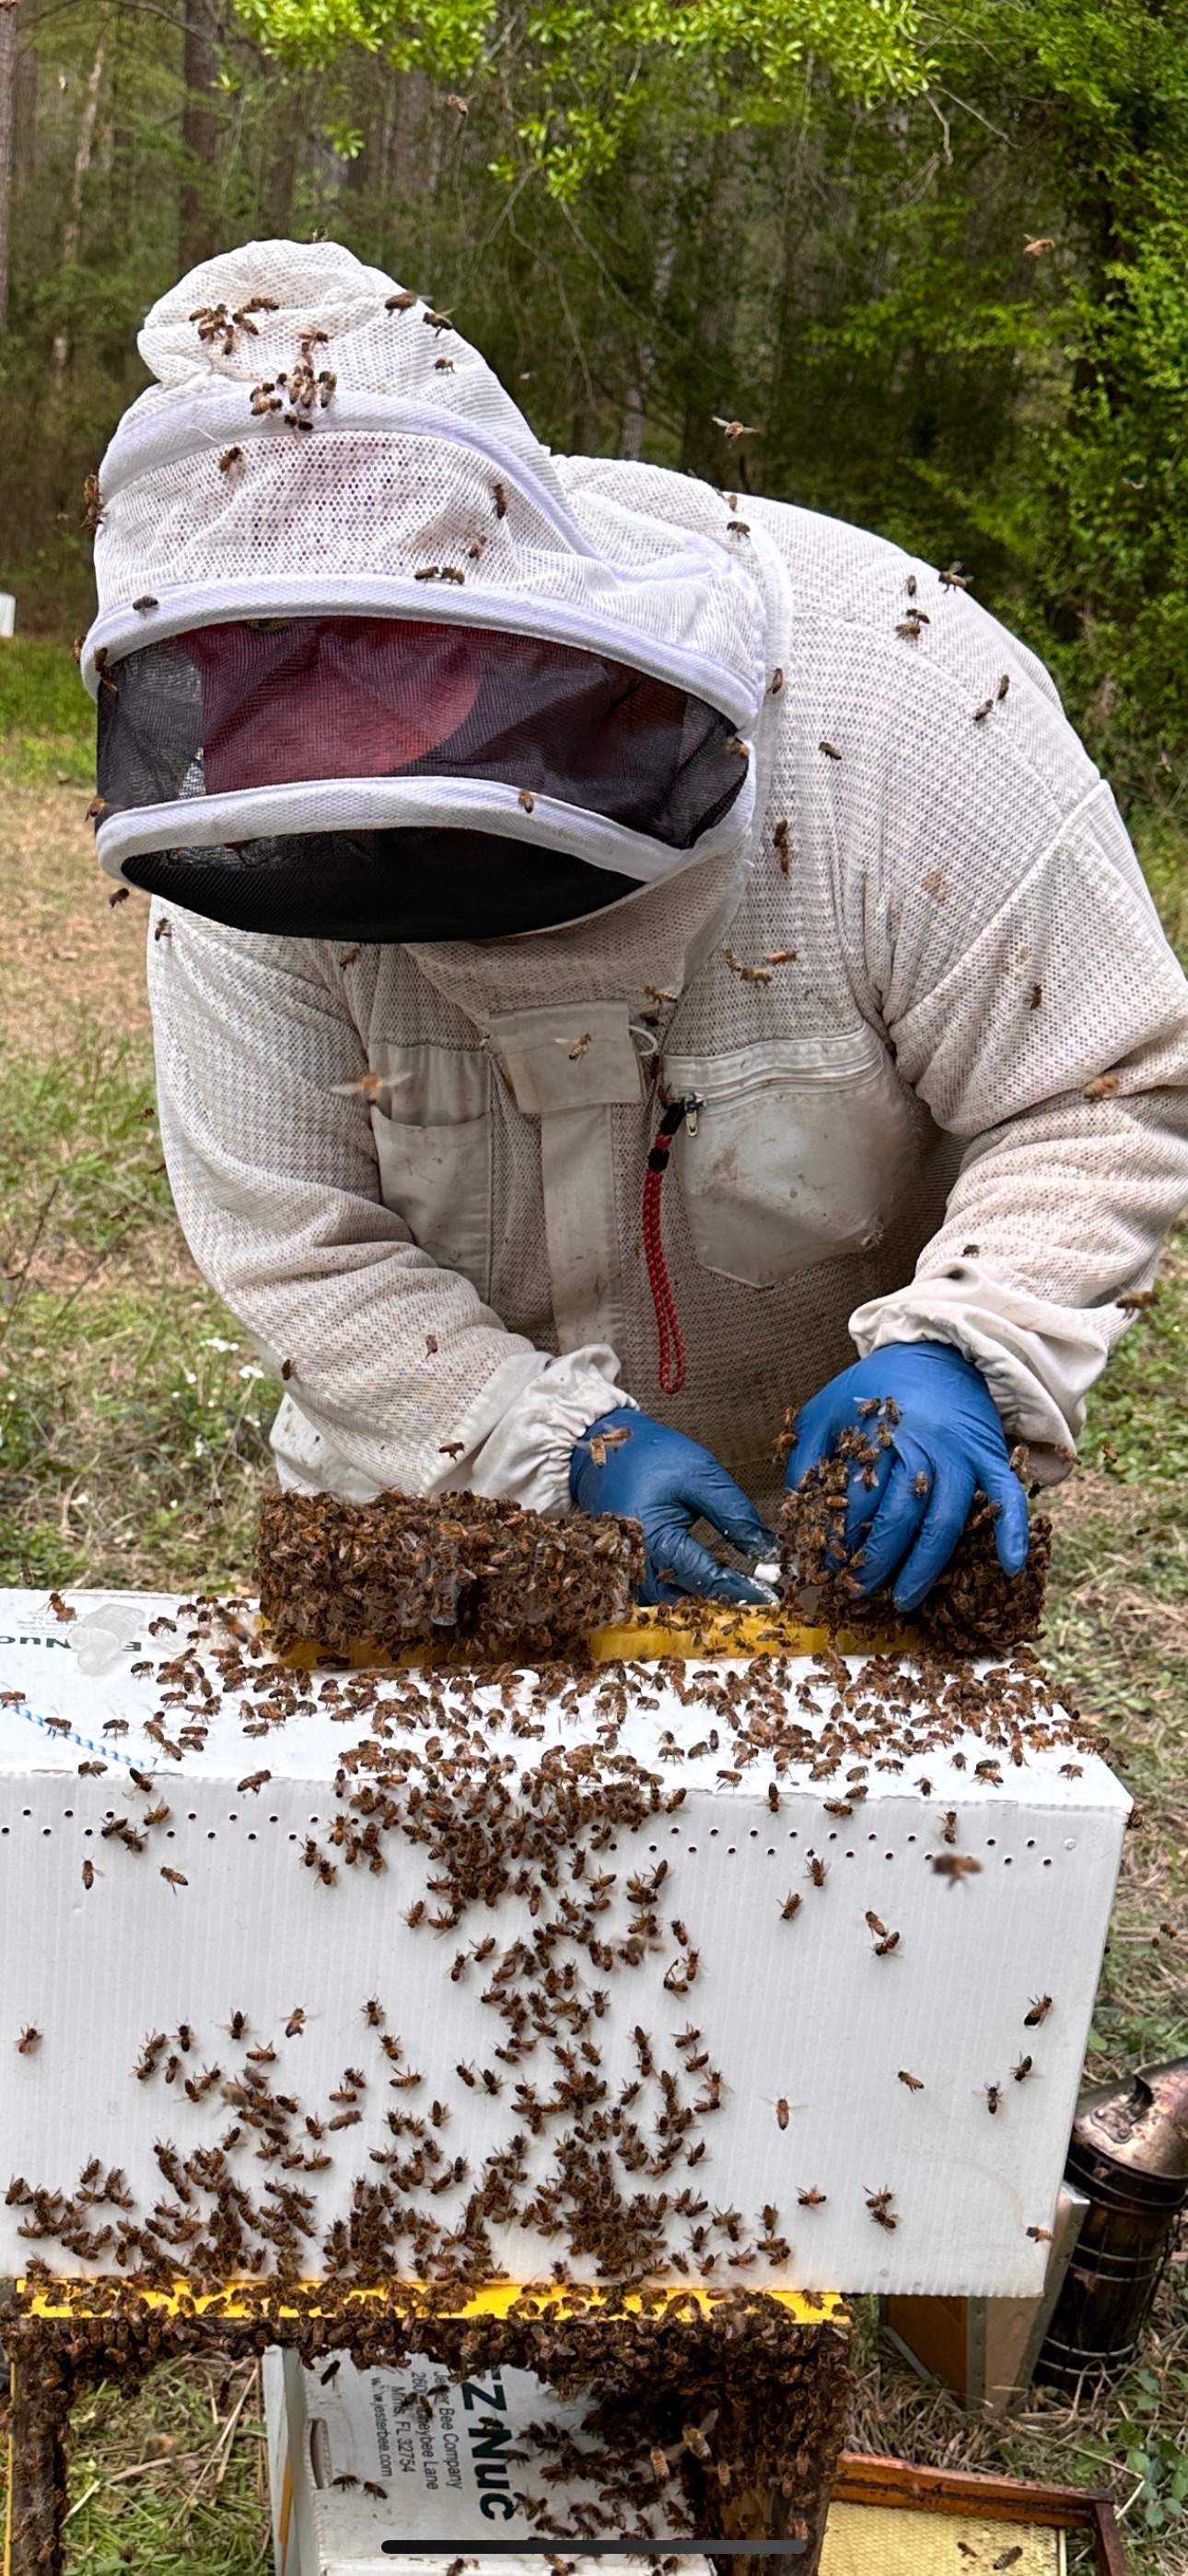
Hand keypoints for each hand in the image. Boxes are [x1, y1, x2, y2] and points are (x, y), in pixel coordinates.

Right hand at [570, 1408, 773, 1606]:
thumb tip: (766, 1549)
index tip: (774, 1593)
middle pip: (686, 1600)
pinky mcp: (628, 1570)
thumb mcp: (699, 1475)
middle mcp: (634, 1565)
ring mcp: (627, 1572)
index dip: (743, 1588)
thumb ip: (734, 1514)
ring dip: (704, 1598)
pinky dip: (686, 1590)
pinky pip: (659, 1592)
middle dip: (724, 1600)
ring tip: (739, 1587)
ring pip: (671, 1602)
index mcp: (652, 1539)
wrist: (601, 1448)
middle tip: (761, 1593)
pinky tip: (709, 1581)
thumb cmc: (647, 1456)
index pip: (705, 1578)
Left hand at [785, 1341, 1028, 1612]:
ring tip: (904, 1600)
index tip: (824, 1568)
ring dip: (925, 1566)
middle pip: (899, 1517)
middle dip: (876, 1562)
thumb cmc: (880, 1384)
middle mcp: (924, 1448)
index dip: (839, 1539)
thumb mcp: (829, 1406)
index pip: (857, 1501)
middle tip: (856, 1591)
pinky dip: (1013, 1531)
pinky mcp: (991, 1456)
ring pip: (945, 1520)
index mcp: (880, 1437)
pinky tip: (1010, 1567)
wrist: (938, 1350)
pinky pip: (1008, 1497)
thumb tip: (794, 1501)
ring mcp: (962, 1454)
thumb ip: (808, 1451)